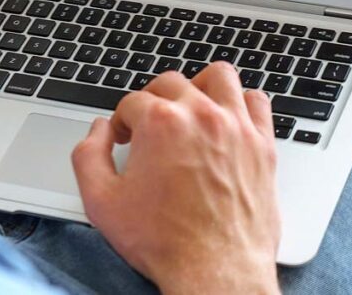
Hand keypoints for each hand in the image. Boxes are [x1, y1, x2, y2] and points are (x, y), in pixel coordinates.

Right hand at [72, 63, 280, 294]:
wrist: (216, 273)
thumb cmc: (163, 242)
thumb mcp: (101, 202)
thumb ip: (88, 155)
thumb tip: (98, 130)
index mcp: (160, 123)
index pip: (133, 102)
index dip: (122, 121)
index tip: (124, 140)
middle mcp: (200, 115)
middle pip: (171, 83)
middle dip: (153, 100)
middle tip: (149, 128)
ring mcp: (236, 127)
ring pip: (219, 77)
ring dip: (200, 87)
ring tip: (190, 108)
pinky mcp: (263, 145)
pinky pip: (257, 102)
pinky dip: (242, 103)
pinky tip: (229, 120)